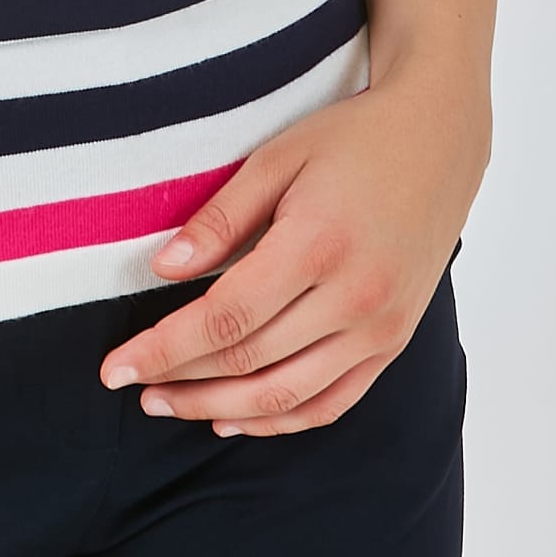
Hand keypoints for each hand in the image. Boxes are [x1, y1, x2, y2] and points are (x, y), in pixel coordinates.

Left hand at [97, 0, 495, 431]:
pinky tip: (236, 419)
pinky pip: (333, 401)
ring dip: (222, 411)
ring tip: (169, 406)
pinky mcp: (395, 340)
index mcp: (318, 245)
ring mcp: (382, 326)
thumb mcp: (277, 158)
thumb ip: (219, 219)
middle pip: (251, 361)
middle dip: (182, 382)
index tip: (115, 368)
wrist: (440, 137)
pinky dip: (281, 418)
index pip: (224, 318)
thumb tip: (162, 271)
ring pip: (289, 394)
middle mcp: (356, 297)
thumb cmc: (352, 139)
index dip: (163, 349)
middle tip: (132, 388)